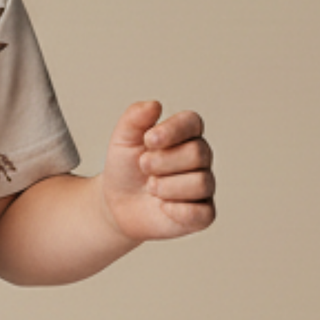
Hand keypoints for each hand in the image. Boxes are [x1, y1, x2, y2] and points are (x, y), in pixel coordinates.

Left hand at [97, 100, 215, 242]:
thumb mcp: (122, 140)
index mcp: (185, 134)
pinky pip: (203, 213)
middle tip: (143, 167)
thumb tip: (155, 105)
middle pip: (197, 153)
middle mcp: (201, 158)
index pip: (193, 122)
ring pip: (200, 182)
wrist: (115, 204)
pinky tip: (162, 206)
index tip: (148, 140)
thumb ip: (135, 118)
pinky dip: (178, 210)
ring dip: (165, 187)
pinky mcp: (202, 213)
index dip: (172, 130)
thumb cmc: (125, 169)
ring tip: (151, 188)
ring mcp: (204, 186)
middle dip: (162, 162)